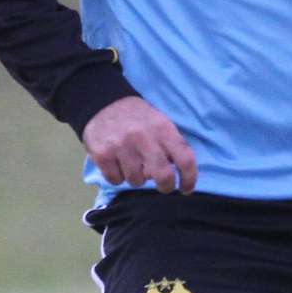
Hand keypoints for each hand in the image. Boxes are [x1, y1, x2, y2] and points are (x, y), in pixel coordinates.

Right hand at [82, 96, 198, 192]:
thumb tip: (179, 173)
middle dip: (165, 186)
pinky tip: (117, 164)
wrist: (104, 103)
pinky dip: (117, 177)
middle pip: (163, 175)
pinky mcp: (103, 154)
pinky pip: (116, 180)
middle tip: (163, 186)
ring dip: (137, 179)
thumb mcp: (160, 123)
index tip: (186, 189)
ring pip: (137, 181)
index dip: (189, 179)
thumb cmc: (138, 118)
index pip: (185, 159)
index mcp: (163, 129)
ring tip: (133, 165)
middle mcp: (143, 137)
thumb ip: (171, 145)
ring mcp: (122, 146)